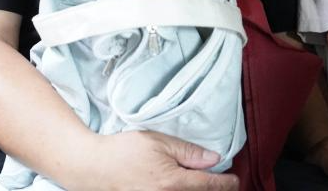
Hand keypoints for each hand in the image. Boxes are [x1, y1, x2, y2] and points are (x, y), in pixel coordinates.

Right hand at [66, 130, 238, 190]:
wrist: (92, 167)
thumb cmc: (123, 151)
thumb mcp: (158, 142)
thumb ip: (188, 152)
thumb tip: (214, 158)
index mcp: (173, 182)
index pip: (210, 186)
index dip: (227, 183)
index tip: (235, 180)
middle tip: (225, 184)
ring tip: (204, 186)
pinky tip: (184, 189)